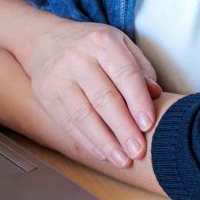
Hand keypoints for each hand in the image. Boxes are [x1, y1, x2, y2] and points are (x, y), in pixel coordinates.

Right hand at [0, 16, 159, 167]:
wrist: (44, 39)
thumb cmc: (91, 45)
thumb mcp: (120, 43)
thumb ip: (139, 68)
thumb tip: (155, 94)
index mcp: (102, 41)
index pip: (124, 73)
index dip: (138, 101)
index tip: (148, 124)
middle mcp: (77, 57)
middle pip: (104, 97)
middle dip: (123, 128)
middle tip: (139, 150)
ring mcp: (58, 77)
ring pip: (83, 115)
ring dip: (105, 142)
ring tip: (123, 160)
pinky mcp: (46, 95)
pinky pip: (67, 123)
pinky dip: (87, 141)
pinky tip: (103, 153)